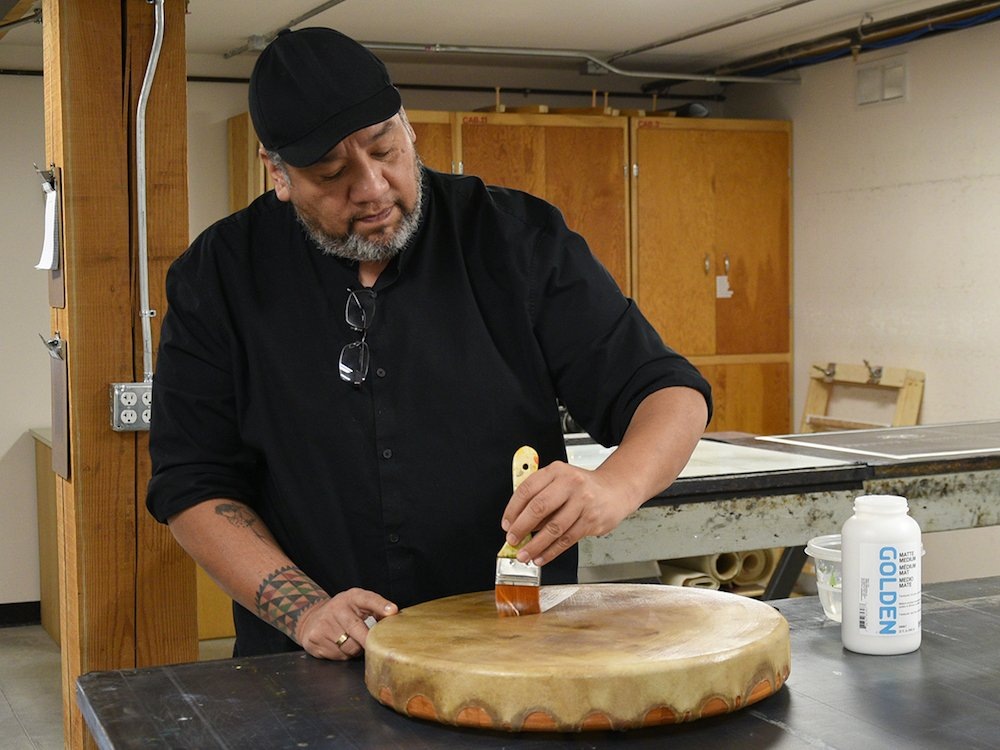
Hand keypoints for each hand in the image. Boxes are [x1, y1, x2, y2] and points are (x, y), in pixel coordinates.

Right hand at [294, 588, 397, 659]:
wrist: (310, 619)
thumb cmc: (342, 612)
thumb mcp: (358, 604)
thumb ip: (376, 609)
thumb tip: (395, 618)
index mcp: (351, 598)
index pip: (368, 599)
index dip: (381, 605)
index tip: (392, 611)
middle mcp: (336, 609)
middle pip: (357, 628)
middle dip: (368, 639)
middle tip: (376, 645)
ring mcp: (324, 624)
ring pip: (350, 646)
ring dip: (356, 648)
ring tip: (352, 640)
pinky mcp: (315, 639)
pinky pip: (339, 655)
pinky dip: (343, 654)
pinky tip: (338, 645)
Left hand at [500, 461, 634, 566]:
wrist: (614, 490)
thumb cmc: (582, 487)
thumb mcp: (559, 480)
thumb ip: (539, 496)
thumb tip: (517, 522)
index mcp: (557, 471)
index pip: (527, 489)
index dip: (513, 509)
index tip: (506, 524)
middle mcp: (570, 484)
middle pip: (539, 507)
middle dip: (521, 527)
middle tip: (512, 540)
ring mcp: (583, 502)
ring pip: (554, 528)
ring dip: (535, 545)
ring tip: (524, 554)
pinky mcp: (591, 520)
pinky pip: (567, 539)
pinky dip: (551, 551)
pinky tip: (541, 556)